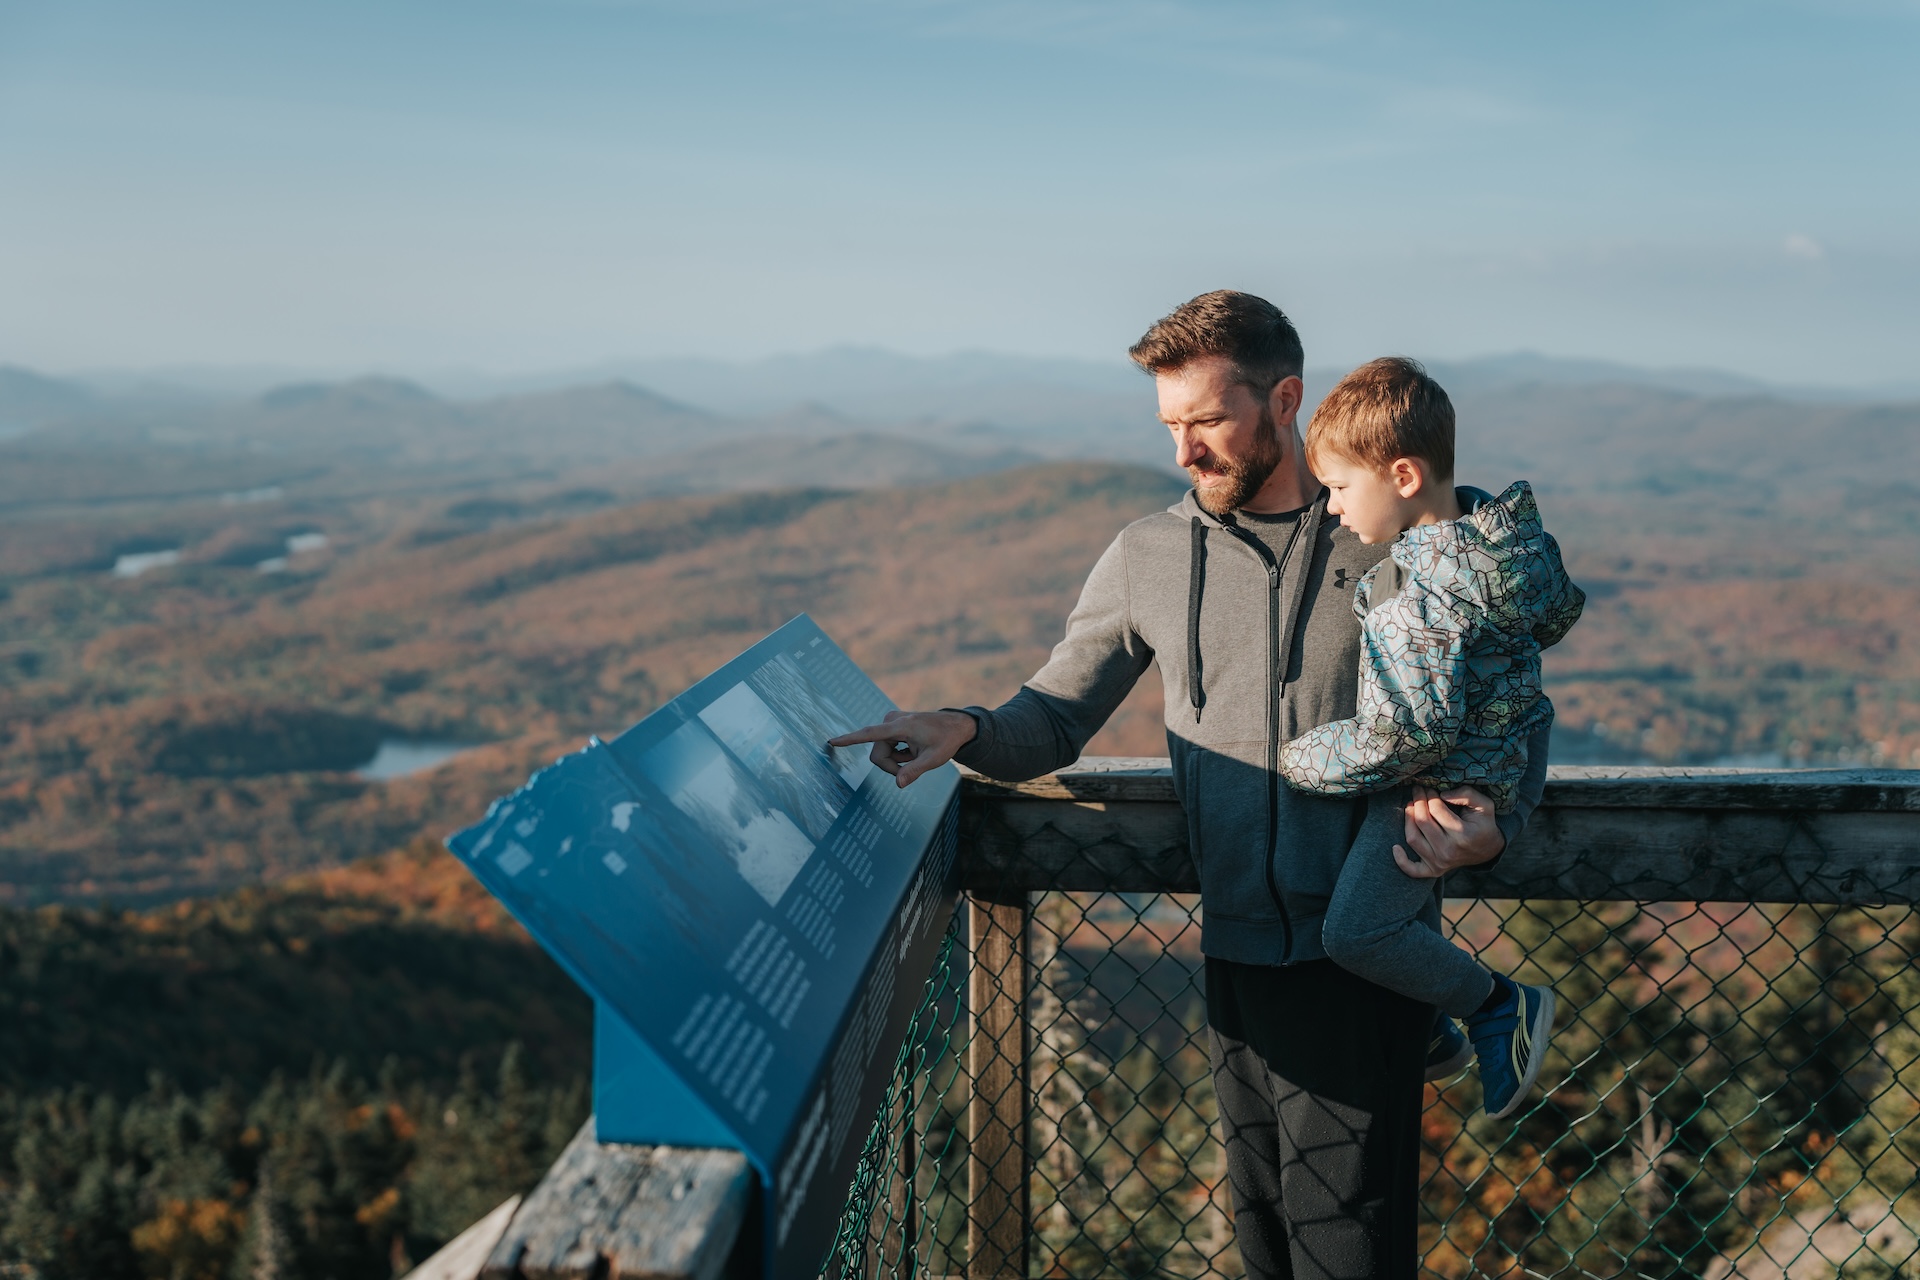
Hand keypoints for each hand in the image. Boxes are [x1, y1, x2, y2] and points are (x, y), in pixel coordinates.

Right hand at [827, 709, 976, 787]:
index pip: (869, 734)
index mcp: (900, 726)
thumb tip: (898, 784)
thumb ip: (914, 771)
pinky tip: (912, 751)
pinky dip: (898, 754)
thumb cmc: (946, 741)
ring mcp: (891, 721)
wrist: (956, 726)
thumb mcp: (934, 760)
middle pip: (877, 754)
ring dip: (896, 760)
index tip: (832, 741)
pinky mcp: (892, 724)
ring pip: (881, 752)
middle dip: (891, 766)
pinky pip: (886, 746)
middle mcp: (891, 720)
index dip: (850, 739)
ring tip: (915, 756)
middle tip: (911, 769)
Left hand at [1392, 785, 1504, 879]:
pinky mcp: (1433, 870)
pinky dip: (1401, 860)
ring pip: (1412, 839)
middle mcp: (1449, 851)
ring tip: (1410, 806)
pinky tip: (1395, 847)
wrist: (1488, 850)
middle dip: (1417, 801)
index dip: (1430, 795)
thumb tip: (1443, 794)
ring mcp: (1440, 863)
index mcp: (1463, 835)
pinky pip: (1412, 869)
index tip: (1431, 789)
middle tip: (1418, 791)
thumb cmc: (1483, 824)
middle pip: (1422, 822)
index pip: (1436, 810)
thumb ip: (1467, 795)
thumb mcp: (1484, 805)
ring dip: (1407, 819)